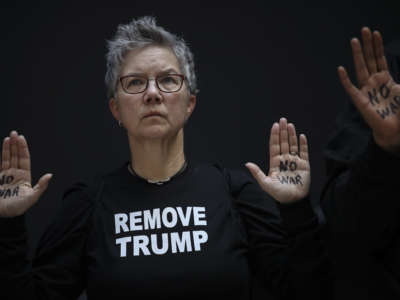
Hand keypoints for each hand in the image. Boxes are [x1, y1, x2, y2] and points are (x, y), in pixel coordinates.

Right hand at [0, 131, 51, 216]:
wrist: (3, 216)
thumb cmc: (18, 208)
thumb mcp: (32, 198)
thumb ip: (40, 186)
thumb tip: (50, 175)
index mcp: (24, 177)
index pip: (24, 159)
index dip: (23, 149)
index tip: (21, 138)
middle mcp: (15, 174)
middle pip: (16, 156)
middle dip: (15, 144)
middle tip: (15, 133)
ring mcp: (5, 176)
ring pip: (7, 158)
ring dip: (8, 147)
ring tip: (9, 136)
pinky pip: (0, 164)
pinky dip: (1, 155)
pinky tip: (2, 147)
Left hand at [245, 118, 309, 203]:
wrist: (292, 201)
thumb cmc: (278, 194)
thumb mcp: (265, 183)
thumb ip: (257, 172)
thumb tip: (247, 163)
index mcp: (275, 162)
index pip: (274, 146)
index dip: (274, 136)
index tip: (274, 126)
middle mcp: (284, 160)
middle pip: (283, 142)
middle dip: (283, 131)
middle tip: (282, 120)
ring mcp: (294, 162)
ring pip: (293, 145)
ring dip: (292, 135)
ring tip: (290, 125)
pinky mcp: (304, 165)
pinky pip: (304, 152)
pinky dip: (303, 144)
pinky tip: (301, 136)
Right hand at [338, 27, 399, 153]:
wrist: (394, 129)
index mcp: (385, 79)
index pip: (380, 59)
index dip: (377, 46)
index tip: (375, 33)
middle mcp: (374, 82)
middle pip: (369, 59)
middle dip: (367, 45)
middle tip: (363, 30)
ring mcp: (366, 90)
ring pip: (360, 68)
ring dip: (357, 54)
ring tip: (354, 41)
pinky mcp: (359, 100)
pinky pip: (350, 88)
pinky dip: (345, 79)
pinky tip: (341, 69)